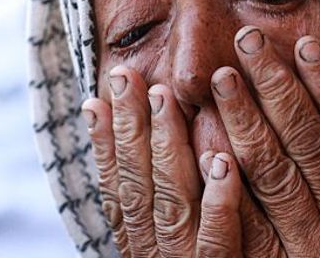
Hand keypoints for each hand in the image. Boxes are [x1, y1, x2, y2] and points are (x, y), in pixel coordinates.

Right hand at [83, 69, 282, 256]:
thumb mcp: (176, 244)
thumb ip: (165, 203)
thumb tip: (146, 145)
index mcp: (141, 249)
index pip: (116, 191)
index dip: (104, 145)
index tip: (97, 98)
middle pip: (139, 188)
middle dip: (131, 129)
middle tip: (128, 78)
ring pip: (172, 205)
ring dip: (167, 148)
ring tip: (165, 99)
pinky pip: (220, 242)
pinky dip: (218, 202)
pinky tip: (222, 162)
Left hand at [210, 26, 319, 256]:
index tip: (306, 45)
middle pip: (311, 142)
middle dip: (277, 86)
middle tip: (249, 40)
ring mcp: (315, 254)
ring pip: (274, 174)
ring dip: (245, 120)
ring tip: (222, 78)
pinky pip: (243, 224)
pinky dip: (223, 184)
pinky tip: (203, 148)